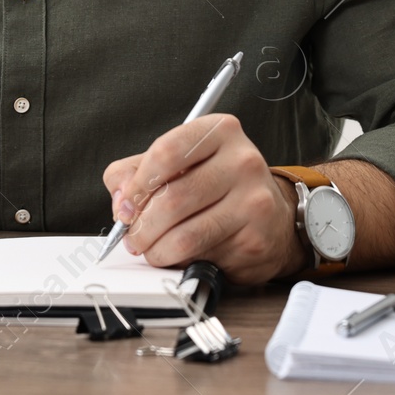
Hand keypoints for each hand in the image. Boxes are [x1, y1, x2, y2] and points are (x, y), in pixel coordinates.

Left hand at [102, 113, 307, 284]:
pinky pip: (202, 256)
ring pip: (185, 234)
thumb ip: (137, 171)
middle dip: (141, 226)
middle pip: (172, 197)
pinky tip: (179, 256)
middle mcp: (242, 161)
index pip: (166, 152)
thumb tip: (120, 199)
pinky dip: (179, 262)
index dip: (137, 184)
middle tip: (132, 237)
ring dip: (155, 249)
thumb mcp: (178, 164)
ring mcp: (253, 200)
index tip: (125, 206)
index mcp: (219, 132)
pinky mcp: (256, 238)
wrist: (273, 218)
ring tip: (149, 249)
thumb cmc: (218, 186)